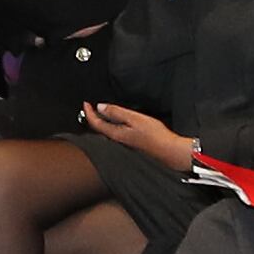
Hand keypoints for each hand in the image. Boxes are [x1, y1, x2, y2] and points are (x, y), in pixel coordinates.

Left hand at [79, 102, 197, 170]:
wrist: (169, 150)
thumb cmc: (154, 135)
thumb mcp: (134, 118)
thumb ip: (116, 112)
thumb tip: (100, 107)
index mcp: (115, 134)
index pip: (95, 123)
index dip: (88, 112)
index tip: (85, 103)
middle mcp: (116, 140)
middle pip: (98, 128)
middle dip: (92, 116)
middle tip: (89, 106)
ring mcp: (123, 143)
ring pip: (106, 131)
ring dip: (101, 120)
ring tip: (99, 111)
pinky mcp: (130, 143)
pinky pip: (115, 132)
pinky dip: (111, 124)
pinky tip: (115, 121)